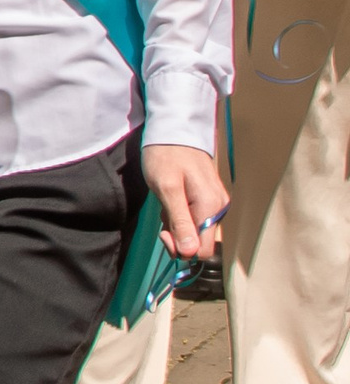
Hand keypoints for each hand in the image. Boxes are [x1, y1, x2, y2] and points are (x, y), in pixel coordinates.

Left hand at [143, 142, 227, 262]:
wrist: (173, 131)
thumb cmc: (166, 157)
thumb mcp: (167, 189)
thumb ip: (180, 222)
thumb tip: (189, 252)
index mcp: (211, 208)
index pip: (203, 250)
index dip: (181, 248)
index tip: (163, 232)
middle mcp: (219, 209)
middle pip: (200, 243)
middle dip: (178, 237)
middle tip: (163, 216)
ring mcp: (216, 204)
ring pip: (195, 232)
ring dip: (177, 225)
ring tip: (167, 203)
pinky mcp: (209, 200)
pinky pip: (195, 220)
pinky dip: (180, 216)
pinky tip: (172, 200)